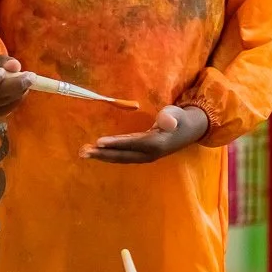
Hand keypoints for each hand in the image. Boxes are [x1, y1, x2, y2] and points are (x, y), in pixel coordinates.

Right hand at [0, 56, 33, 115]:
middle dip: (16, 84)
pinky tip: (22, 89)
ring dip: (21, 90)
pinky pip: (11, 106)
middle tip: (31, 76)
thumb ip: (5, 61)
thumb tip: (15, 66)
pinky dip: (19, 97)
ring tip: (28, 79)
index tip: (2, 71)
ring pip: (7, 100)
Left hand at [83, 105, 209, 163]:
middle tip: (82, 152)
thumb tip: (167, 122)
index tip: (98, 142)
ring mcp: (146, 156)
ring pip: (121, 158)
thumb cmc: (179, 118)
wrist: (189, 130)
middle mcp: (150, 153)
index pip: (132, 143)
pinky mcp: (143, 155)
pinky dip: (110, 155)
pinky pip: (124, 156)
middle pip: (123, 155)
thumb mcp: (176, 114)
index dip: (116, 143)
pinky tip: (97, 152)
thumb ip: (170, 117)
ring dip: (103, 156)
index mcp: (157, 143)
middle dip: (102, 154)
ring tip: (84, 153)